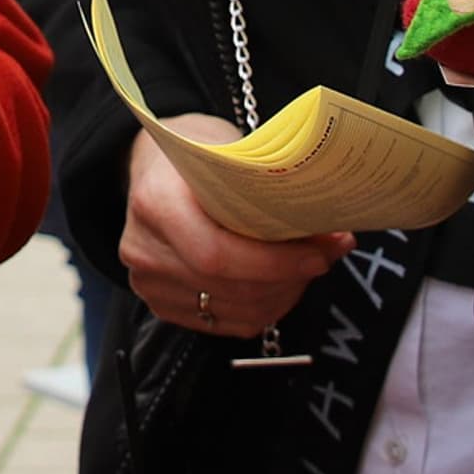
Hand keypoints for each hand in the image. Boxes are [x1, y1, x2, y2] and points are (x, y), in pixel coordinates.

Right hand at [120, 113, 352, 335]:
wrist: (154, 167)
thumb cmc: (198, 152)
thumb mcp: (230, 151)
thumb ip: (269, 190)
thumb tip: (329, 229)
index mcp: (155, 203)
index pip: (216, 255)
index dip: (273, 264)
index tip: (318, 255)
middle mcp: (145, 249)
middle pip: (230, 288)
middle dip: (290, 278)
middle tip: (327, 255)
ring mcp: (149, 282)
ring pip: (235, 312)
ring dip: (283, 295)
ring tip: (307, 267)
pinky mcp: (162, 304)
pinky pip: (226, 323)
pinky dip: (263, 308)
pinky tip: (281, 283)